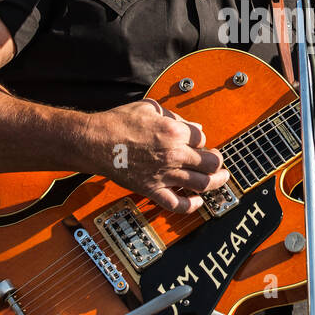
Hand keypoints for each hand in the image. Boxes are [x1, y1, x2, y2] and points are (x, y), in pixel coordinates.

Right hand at [91, 98, 228, 212]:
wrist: (94, 142)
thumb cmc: (118, 123)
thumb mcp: (150, 109)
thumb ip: (175, 117)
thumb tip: (194, 128)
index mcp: (174, 132)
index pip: (202, 139)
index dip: (202, 140)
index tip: (198, 142)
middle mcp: (173, 154)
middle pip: (211, 162)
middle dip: (218, 162)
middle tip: (219, 162)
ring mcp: (164, 174)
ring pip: (202, 184)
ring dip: (216, 182)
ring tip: (221, 179)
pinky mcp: (152, 189)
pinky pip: (177, 204)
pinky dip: (192, 205)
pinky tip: (198, 201)